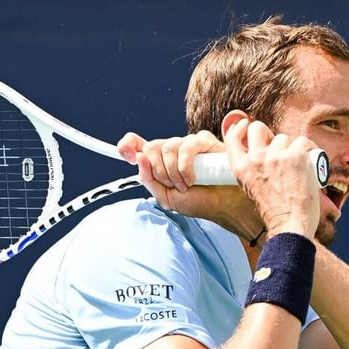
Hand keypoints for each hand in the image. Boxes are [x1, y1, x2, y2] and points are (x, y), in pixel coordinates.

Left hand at [117, 131, 261, 237]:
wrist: (223, 207)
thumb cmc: (200, 202)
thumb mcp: (166, 198)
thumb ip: (149, 180)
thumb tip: (138, 158)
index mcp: (161, 162)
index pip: (139, 145)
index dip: (129, 145)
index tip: (125, 151)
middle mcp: (173, 150)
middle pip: (151, 146)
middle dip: (158, 170)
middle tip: (171, 185)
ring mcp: (188, 144)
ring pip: (167, 146)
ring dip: (173, 172)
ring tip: (186, 185)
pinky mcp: (204, 141)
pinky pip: (186, 146)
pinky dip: (185, 167)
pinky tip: (193, 179)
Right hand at [224, 118, 319, 238]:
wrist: (289, 224)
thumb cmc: (274, 211)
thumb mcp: (250, 188)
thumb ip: (251, 169)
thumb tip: (261, 152)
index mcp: (241, 168)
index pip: (233, 138)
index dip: (239, 127)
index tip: (245, 124)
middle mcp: (255, 159)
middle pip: (257, 128)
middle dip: (268, 133)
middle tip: (278, 147)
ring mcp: (276, 155)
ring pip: (284, 138)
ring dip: (292, 148)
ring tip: (298, 165)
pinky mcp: (296, 155)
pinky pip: (304, 142)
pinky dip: (310, 149)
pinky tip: (311, 161)